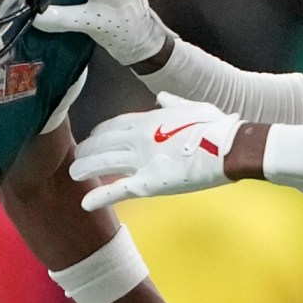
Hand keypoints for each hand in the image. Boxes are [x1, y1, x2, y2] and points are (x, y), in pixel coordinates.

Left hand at [69, 101, 240, 208]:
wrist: (231, 147)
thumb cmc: (218, 127)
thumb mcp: (193, 108)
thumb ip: (173, 104)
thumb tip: (163, 98)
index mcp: (150, 120)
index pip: (115, 124)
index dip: (101, 131)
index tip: (92, 135)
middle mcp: (140, 138)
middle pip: (104, 142)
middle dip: (87, 149)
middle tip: (75, 155)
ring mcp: (142, 160)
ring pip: (105, 162)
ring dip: (86, 167)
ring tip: (72, 174)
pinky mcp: (149, 182)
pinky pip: (119, 189)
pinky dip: (100, 196)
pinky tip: (85, 203)